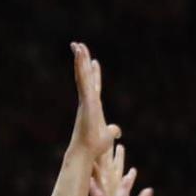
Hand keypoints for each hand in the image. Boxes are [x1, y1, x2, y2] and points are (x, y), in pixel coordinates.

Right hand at [68, 43, 120, 160]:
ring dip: (79, 59)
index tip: (94, 62)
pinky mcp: (86, 99)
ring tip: (77, 45)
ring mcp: (85, 99)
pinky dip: (81, 67)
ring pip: (81, 75)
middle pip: (85, 76)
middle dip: (82, 61)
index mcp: (93, 106)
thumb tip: (117, 131)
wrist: (87, 151)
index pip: (94, 86)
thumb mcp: (107, 136)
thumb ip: (111, 131)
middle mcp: (87, 100)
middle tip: (79, 46)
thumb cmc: (95, 146)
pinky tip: (80, 55)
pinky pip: (83, 79)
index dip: (94, 74)